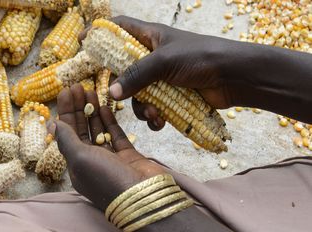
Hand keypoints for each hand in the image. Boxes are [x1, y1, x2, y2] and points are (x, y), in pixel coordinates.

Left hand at [53, 84, 232, 231]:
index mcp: (76, 165)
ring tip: (91, 90)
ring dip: (93, 110)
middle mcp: (92, 161)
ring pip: (98, 130)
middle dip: (78, 107)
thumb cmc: (107, 178)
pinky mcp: (127, 156)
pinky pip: (115, 134)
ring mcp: (110, 158)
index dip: (65, 112)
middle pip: (81, 129)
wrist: (143, 196)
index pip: (67, 133)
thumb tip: (53, 123)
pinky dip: (109, 120)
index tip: (66, 91)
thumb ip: (67, 139)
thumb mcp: (80, 159)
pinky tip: (105, 106)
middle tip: (78, 85)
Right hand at [81, 16, 243, 130]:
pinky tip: (161, 121)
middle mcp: (152, 56)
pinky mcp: (171, 95)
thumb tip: (113, 93)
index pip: (118, 28)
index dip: (100, 32)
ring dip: (142, 107)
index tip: (82, 43)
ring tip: (155, 113)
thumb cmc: (201, 57)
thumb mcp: (164, 61)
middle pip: (123, 68)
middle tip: (119, 96)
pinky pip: (152, 107)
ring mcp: (161, 77)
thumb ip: (137, 75)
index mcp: (149, 36)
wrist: (234, 78)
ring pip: (137, 94)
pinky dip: (153, 116)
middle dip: (122, 86)